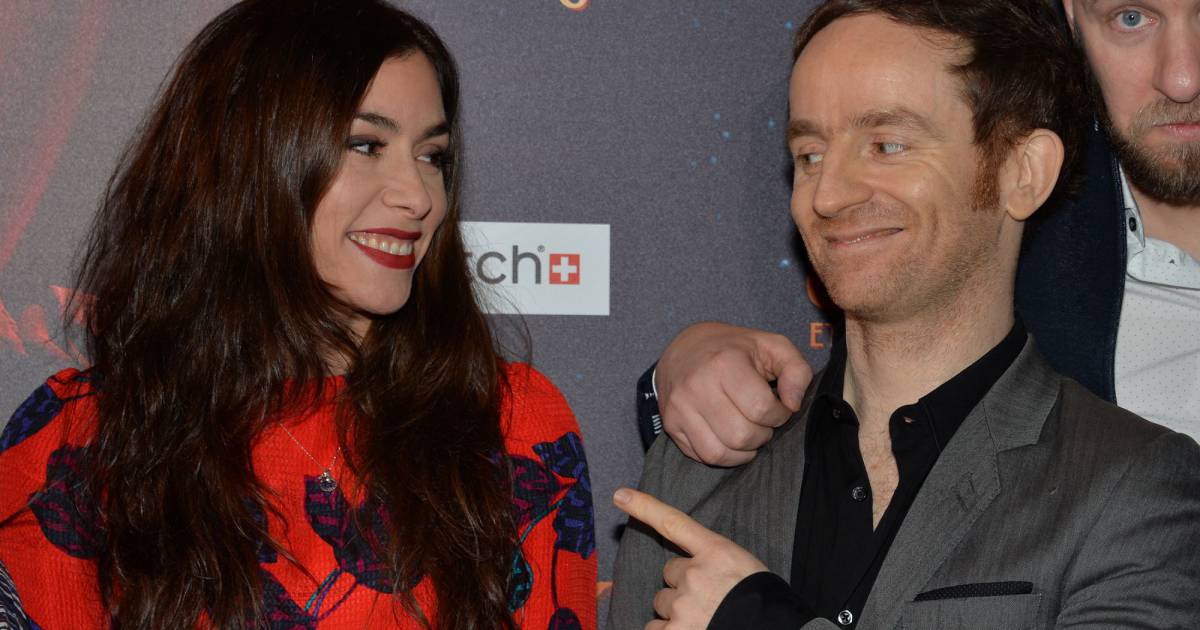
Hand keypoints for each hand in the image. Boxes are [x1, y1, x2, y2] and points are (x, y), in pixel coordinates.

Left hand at [614, 487, 767, 628]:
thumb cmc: (764, 601)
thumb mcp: (746, 570)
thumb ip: (715, 564)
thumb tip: (693, 575)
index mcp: (716, 553)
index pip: (674, 523)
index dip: (645, 507)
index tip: (620, 495)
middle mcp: (695, 574)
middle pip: (670, 572)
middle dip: (683, 585)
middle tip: (708, 599)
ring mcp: (683, 604)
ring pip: (662, 601)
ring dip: (676, 610)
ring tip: (704, 618)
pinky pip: (654, 629)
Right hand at [657, 323, 811, 465]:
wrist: (684, 349)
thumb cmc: (735, 350)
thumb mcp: (772, 346)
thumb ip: (796, 371)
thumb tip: (793, 404)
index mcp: (724, 362)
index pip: (761, 408)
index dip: (779, 414)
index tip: (778, 406)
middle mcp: (697, 386)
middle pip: (741, 435)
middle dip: (762, 434)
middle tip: (763, 421)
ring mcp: (679, 407)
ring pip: (720, 453)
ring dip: (744, 450)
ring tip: (749, 431)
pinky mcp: (670, 424)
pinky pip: (703, 456)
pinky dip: (725, 456)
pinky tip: (731, 438)